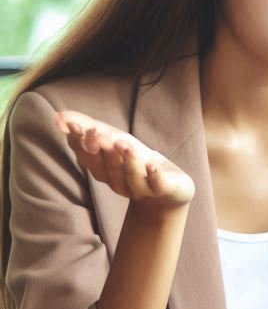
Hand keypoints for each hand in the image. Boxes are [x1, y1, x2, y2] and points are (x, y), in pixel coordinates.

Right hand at [55, 110, 195, 207]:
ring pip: (131, 175)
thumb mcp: (116, 141)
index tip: (72, 125)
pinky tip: (153, 166)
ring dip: (127, 160)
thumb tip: (58, 115)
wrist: (169, 193)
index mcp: (104, 169)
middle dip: (100, 149)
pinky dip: (154, 175)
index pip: (88, 155)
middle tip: (94, 131)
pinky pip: (157, 184)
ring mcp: (141, 187)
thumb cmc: (137, 161)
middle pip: (107, 166)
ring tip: (122, 143)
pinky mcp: (163, 190)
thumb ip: (89, 128)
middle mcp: (118, 181)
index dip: (80, 141)